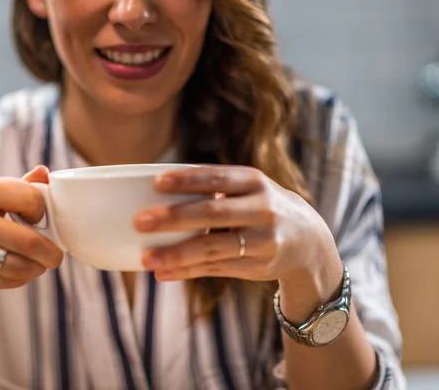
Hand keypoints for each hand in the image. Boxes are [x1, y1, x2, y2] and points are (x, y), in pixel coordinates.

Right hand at [0, 166, 62, 307]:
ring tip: (36, 266)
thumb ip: (15, 187)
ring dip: (36, 268)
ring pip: (19, 265)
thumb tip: (45, 172)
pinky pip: (6, 281)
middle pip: (28, 240)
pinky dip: (19, 279)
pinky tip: (14, 273)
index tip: (42, 222)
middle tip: (54, 256)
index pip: (31, 198)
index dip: (45, 213)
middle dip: (50, 252)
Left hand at [134, 166, 343, 318]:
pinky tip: (164, 273)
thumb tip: (157, 192)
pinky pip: (216, 269)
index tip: (157, 182)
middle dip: (174, 218)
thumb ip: (214, 188)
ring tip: (147, 258)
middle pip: (212, 213)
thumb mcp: (249, 189)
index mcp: (255, 182)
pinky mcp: (258, 267)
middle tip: (140, 221)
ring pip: (213, 248)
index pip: (217, 177)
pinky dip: (187, 272)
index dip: (187, 180)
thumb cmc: (261, 207)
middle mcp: (263, 209)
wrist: (308, 241)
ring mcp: (262, 241)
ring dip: (177, 254)